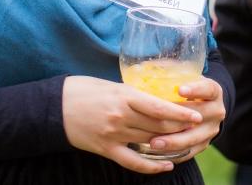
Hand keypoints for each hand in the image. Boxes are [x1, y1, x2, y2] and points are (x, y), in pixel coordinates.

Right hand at [62, 75, 202, 173]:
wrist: (54, 107)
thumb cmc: (82, 90)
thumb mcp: (110, 85)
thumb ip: (132, 94)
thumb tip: (153, 99)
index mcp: (124, 96)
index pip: (159, 106)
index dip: (180, 113)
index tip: (197, 114)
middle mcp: (121, 116)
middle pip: (158, 126)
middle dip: (180, 128)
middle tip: (197, 128)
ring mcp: (114, 135)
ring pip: (150, 142)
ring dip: (170, 144)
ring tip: (187, 144)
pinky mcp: (106, 149)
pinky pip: (133, 162)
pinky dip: (152, 167)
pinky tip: (166, 166)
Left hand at [146, 77, 225, 163]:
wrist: (203, 106)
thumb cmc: (187, 88)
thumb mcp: (184, 76)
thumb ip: (167, 71)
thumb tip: (140, 67)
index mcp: (214, 91)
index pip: (208, 89)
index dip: (195, 89)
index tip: (179, 89)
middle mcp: (217, 111)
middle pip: (201, 116)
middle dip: (179, 119)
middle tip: (159, 120)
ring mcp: (211, 130)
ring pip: (194, 138)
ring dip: (173, 142)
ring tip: (153, 143)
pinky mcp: (203, 145)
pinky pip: (189, 152)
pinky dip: (174, 154)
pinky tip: (157, 154)